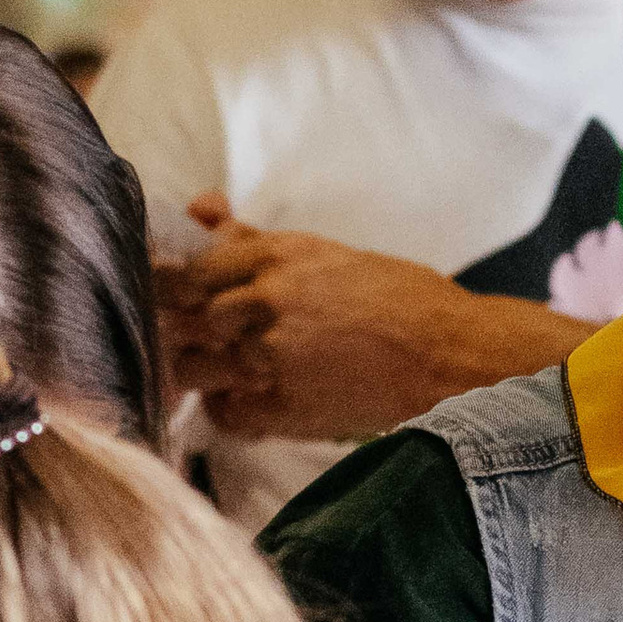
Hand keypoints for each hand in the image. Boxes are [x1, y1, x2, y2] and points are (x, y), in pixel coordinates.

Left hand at [155, 200, 564, 437]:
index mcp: (277, 256)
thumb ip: (254, 239)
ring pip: (195, 367)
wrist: (451, 357)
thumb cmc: (399, 300)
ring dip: (202, 369)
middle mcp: (266, 302)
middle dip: (184, 329)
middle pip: (183, 318)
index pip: (188, 269)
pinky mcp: (285, 407)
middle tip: (199, 336)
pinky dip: (231, 407)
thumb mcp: (325, 253)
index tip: (172, 296)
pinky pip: (226, 412)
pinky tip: (254, 397)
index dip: (172, 286)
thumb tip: (200, 209)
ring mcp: (272, 357)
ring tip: (227, 369)